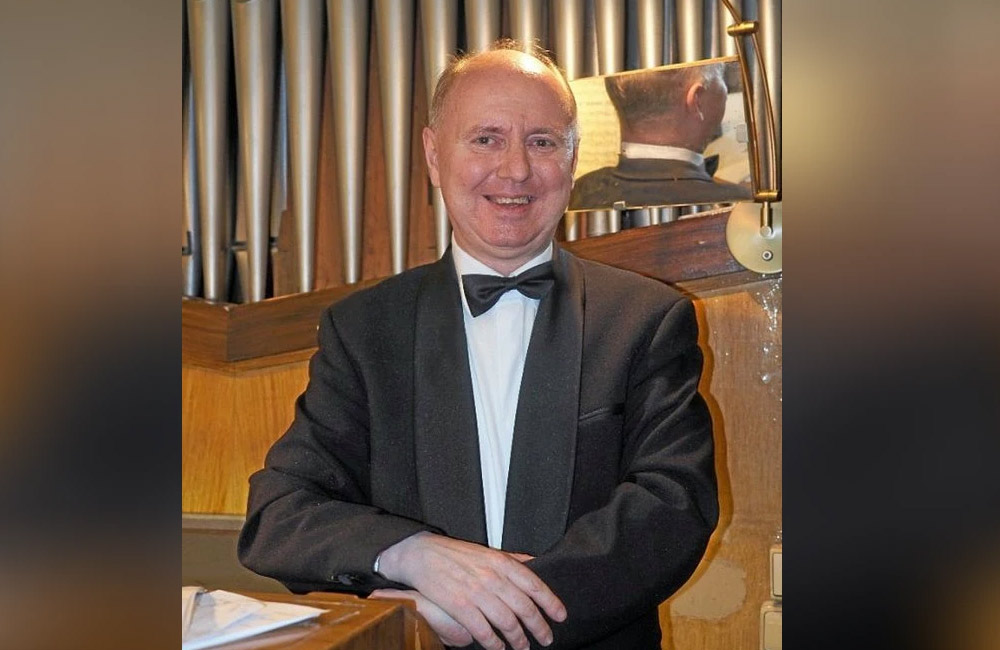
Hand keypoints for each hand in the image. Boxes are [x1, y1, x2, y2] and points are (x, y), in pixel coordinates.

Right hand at [377, 532, 566, 649]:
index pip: (534, 584)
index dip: (551, 602)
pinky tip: (498, 648)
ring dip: (518, 639)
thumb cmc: (456, 554)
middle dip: (539, 626)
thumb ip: (512, 559)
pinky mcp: (459, 606)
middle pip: (524, 607)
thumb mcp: (488, 551)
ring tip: (523, 647)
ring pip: (507, 622)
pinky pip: (483, 631)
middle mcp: (492, 577)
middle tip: (546, 638)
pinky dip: (494, 644)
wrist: (422, 554)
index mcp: (501, 562)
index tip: (560, 616)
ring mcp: (476, 592)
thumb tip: (536, 563)